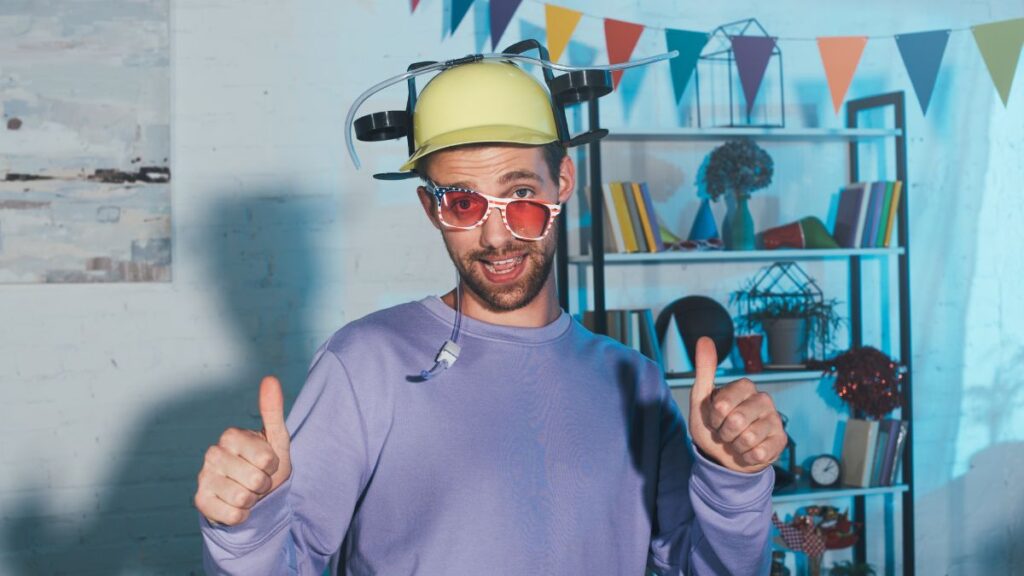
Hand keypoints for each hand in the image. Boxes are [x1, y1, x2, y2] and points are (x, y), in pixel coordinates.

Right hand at [194, 376, 292, 525]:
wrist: (251, 495)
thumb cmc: (266, 464)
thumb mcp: (276, 438)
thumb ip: (272, 410)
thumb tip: (270, 378)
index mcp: (231, 435)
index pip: (266, 458)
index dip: (273, 466)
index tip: (267, 463)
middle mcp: (212, 453)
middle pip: (255, 480)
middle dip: (263, 485)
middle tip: (257, 480)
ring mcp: (203, 477)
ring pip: (243, 498)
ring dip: (253, 500)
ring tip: (248, 492)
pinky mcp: (199, 501)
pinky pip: (232, 515)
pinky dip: (241, 515)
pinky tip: (236, 505)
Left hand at [688, 337, 786, 473]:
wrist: (723, 455)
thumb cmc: (713, 425)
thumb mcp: (702, 399)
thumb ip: (705, 370)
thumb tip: (704, 339)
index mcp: (745, 386)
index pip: (722, 404)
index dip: (714, 417)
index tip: (715, 418)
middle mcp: (763, 399)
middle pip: (736, 421)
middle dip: (724, 433)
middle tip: (726, 431)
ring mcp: (775, 419)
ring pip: (747, 438)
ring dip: (735, 445)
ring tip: (736, 441)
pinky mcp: (781, 440)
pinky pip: (759, 452)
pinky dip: (746, 456)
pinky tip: (747, 451)